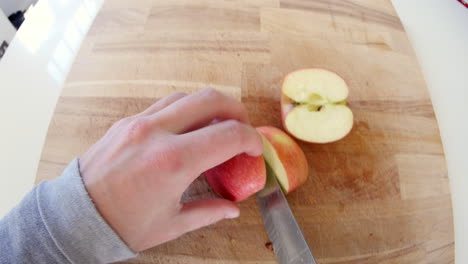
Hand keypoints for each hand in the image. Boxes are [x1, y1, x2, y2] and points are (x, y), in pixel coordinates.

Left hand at [79, 88, 262, 251]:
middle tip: (242, 126)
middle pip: (209, 100)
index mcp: (173, 161)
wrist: (75, 217)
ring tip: (216, 125)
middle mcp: (156, 133)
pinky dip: (184, 110)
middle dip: (235, 109)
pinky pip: (164, 104)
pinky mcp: (126, 122)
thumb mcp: (170, 224)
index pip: (228, 135)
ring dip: (208, 106)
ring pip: (185, 97)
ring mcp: (139, 123)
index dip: (251, 139)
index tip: (255, 148)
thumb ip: (208, 212)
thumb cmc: (121, 224)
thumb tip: (232, 209)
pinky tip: (188, 128)